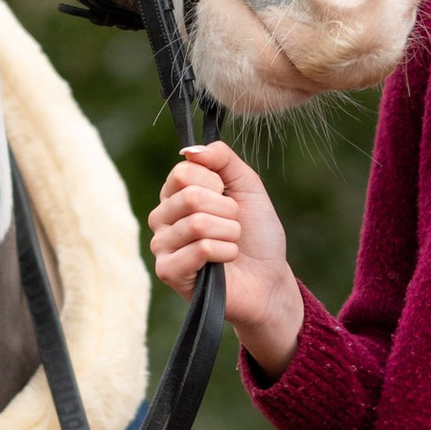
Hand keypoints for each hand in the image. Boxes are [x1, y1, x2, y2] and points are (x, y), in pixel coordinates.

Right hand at [147, 142, 303, 375]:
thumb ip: (222, 159)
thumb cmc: (256, 235)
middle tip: (233, 225)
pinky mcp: (168, 272)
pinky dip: (225, 252)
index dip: (216, 183)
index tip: (228, 197)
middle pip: (189, 197)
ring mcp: (162, 246)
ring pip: (197, 224)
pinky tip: (226, 261)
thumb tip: (189, 150)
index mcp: (175, 194)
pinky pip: (200, 249)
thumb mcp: (247, 185)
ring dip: (229, 233)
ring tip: (232, 243)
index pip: (183, 172)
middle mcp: (162, 218)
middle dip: (227, 210)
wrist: (269, 279)